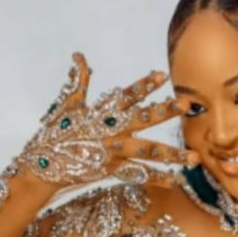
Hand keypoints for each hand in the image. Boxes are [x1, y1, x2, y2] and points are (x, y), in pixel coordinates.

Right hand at [17, 52, 199, 187]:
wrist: (42, 166)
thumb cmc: (55, 134)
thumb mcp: (67, 105)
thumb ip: (79, 81)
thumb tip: (79, 57)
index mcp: (102, 112)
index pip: (126, 95)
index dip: (144, 85)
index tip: (162, 75)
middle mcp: (111, 130)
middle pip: (143, 119)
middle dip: (165, 111)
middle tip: (187, 105)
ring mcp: (113, 151)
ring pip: (148, 151)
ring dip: (173, 155)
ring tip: (195, 158)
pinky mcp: (112, 170)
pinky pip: (138, 174)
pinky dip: (157, 178)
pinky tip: (176, 180)